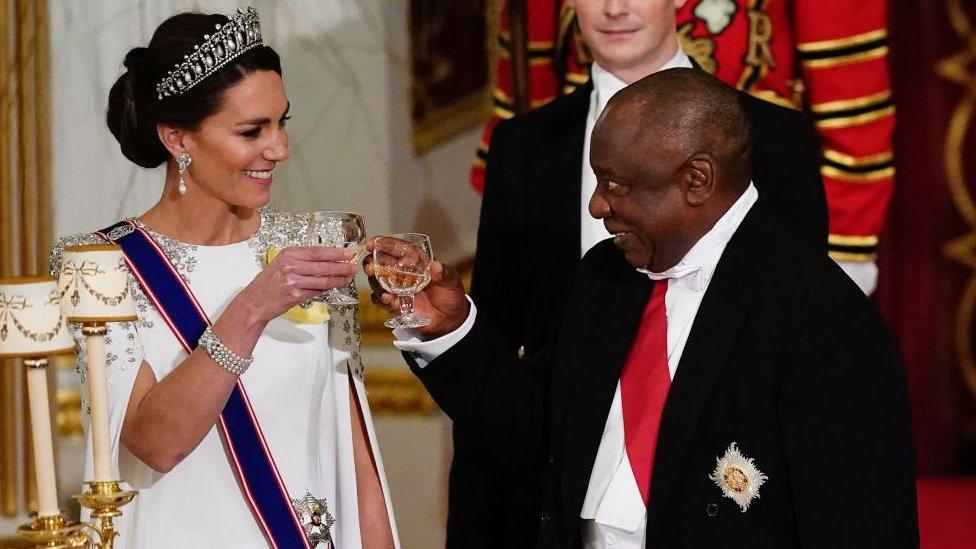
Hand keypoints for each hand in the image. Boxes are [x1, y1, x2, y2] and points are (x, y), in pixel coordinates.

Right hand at [241, 246, 356, 321]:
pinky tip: (335, 286)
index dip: (334, 252)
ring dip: (338, 279)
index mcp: (288, 254)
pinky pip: (317, 291)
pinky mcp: (296, 295)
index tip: (347, 253)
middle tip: (353, 267)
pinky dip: (327, 289)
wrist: (254, 302)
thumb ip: (301, 261)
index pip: (317, 251)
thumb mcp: (281, 264)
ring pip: (323, 279)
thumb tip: (326, 260)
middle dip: (341, 266)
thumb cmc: (268, 283)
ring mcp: (293, 281)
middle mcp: (291, 266)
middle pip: (323, 265)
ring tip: (348, 278)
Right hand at [363, 238, 468, 337]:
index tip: (371, 243)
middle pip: (380, 263)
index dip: (383, 244)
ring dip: (376, 284)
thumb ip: (444, 273)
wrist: (449, 319)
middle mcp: (402, 272)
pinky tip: (390, 301)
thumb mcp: (451, 281)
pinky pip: (381, 300)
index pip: (396, 248)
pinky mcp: (394, 303)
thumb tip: (436, 266)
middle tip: (370, 268)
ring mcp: (396, 287)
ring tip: (385, 291)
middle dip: (371, 263)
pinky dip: (381, 300)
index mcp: (415, 261)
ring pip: (376, 281)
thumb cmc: (450, 295)